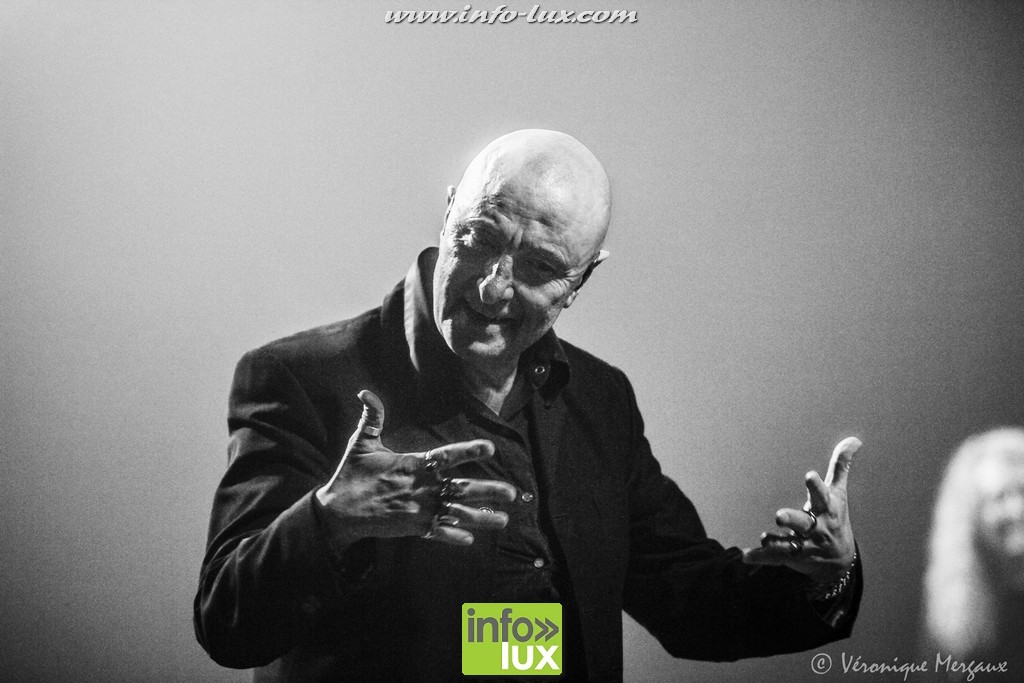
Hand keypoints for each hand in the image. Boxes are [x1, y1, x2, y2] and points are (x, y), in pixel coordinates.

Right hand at [316, 390, 517, 545]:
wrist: (337, 511)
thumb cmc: (351, 475)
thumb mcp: (361, 443)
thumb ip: (372, 417)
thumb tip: (365, 392)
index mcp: (411, 465)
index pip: (446, 456)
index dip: (469, 451)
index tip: (490, 448)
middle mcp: (420, 488)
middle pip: (460, 489)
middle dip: (488, 491)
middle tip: (512, 493)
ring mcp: (417, 510)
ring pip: (456, 514)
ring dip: (481, 517)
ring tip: (503, 520)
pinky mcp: (411, 528)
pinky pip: (438, 533)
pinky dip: (454, 536)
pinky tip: (471, 538)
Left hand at [742, 437, 861, 582]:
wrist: (840, 560)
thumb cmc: (836, 518)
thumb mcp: (838, 494)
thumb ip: (840, 467)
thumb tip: (854, 439)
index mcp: (826, 510)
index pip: (822, 496)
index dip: (816, 487)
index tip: (809, 476)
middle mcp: (816, 528)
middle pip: (804, 523)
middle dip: (792, 519)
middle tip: (779, 515)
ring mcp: (805, 544)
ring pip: (790, 544)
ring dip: (777, 541)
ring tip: (765, 537)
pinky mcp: (792, 557)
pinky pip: (775, 557)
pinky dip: (761, 556)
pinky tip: (745, 555)